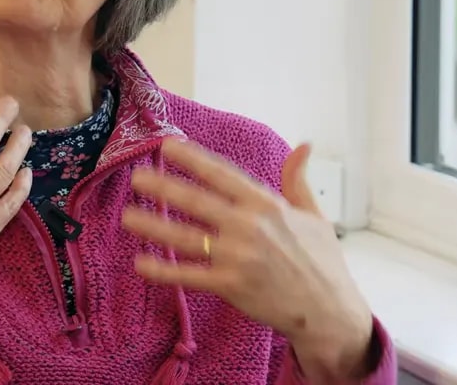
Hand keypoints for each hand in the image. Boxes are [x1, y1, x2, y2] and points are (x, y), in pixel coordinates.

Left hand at [121, 138, 373, 382]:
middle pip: (197, 202)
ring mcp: (237, 257)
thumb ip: (298, 180)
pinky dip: (164, 270)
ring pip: (186, 237)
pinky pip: (189, 275)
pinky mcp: (230, 285)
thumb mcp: (314, 214)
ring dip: (153, 226)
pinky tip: (142, 263)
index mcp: (266, 204)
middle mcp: (249, 226)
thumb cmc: (322, 261)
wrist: (328, 310)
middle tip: (136, 177)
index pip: (222, 175)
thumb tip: (304, 145)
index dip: (193, 159)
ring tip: (128, 216)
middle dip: (163, 188)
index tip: (167, 147)